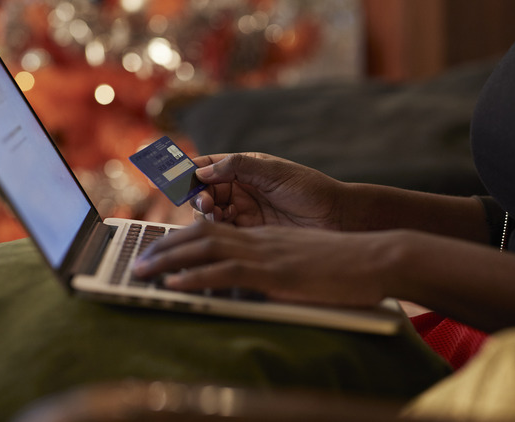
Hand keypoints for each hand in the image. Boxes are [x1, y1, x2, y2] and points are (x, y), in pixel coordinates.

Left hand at [133, 222, 395, 306]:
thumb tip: (261, 283)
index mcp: (267, 238)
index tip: (161, 248)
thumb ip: (280, 268)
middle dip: (164, 246)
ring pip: (204, 247)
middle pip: (201, 235)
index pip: (216, 231)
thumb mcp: (306, 263)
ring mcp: (267, 253)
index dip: (183, 237)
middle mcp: (261, 240)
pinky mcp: (275, 271)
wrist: (376, 257)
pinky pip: (226, 270)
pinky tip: (174, 283)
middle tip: (138, 260)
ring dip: (167, 259)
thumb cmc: (348, 265)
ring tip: (141, 271)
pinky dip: (195, 276)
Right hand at [190, 153, 345, 229]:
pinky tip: (221, 231)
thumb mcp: (275, 173)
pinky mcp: (248, 234)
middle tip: (206, 203)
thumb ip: (238, 167)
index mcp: (244, 167)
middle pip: (201, 191)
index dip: (188, 170)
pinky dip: (215, 233)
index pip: (206, 165)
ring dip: (204, 215)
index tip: (175, 177)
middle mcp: (240, 189)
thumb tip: (201, 170)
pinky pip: (221, 233)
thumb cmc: (312, 190)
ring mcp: (243, 212)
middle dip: (197, 196)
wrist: (336, 219)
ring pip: (207, 215)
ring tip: (215, 216)